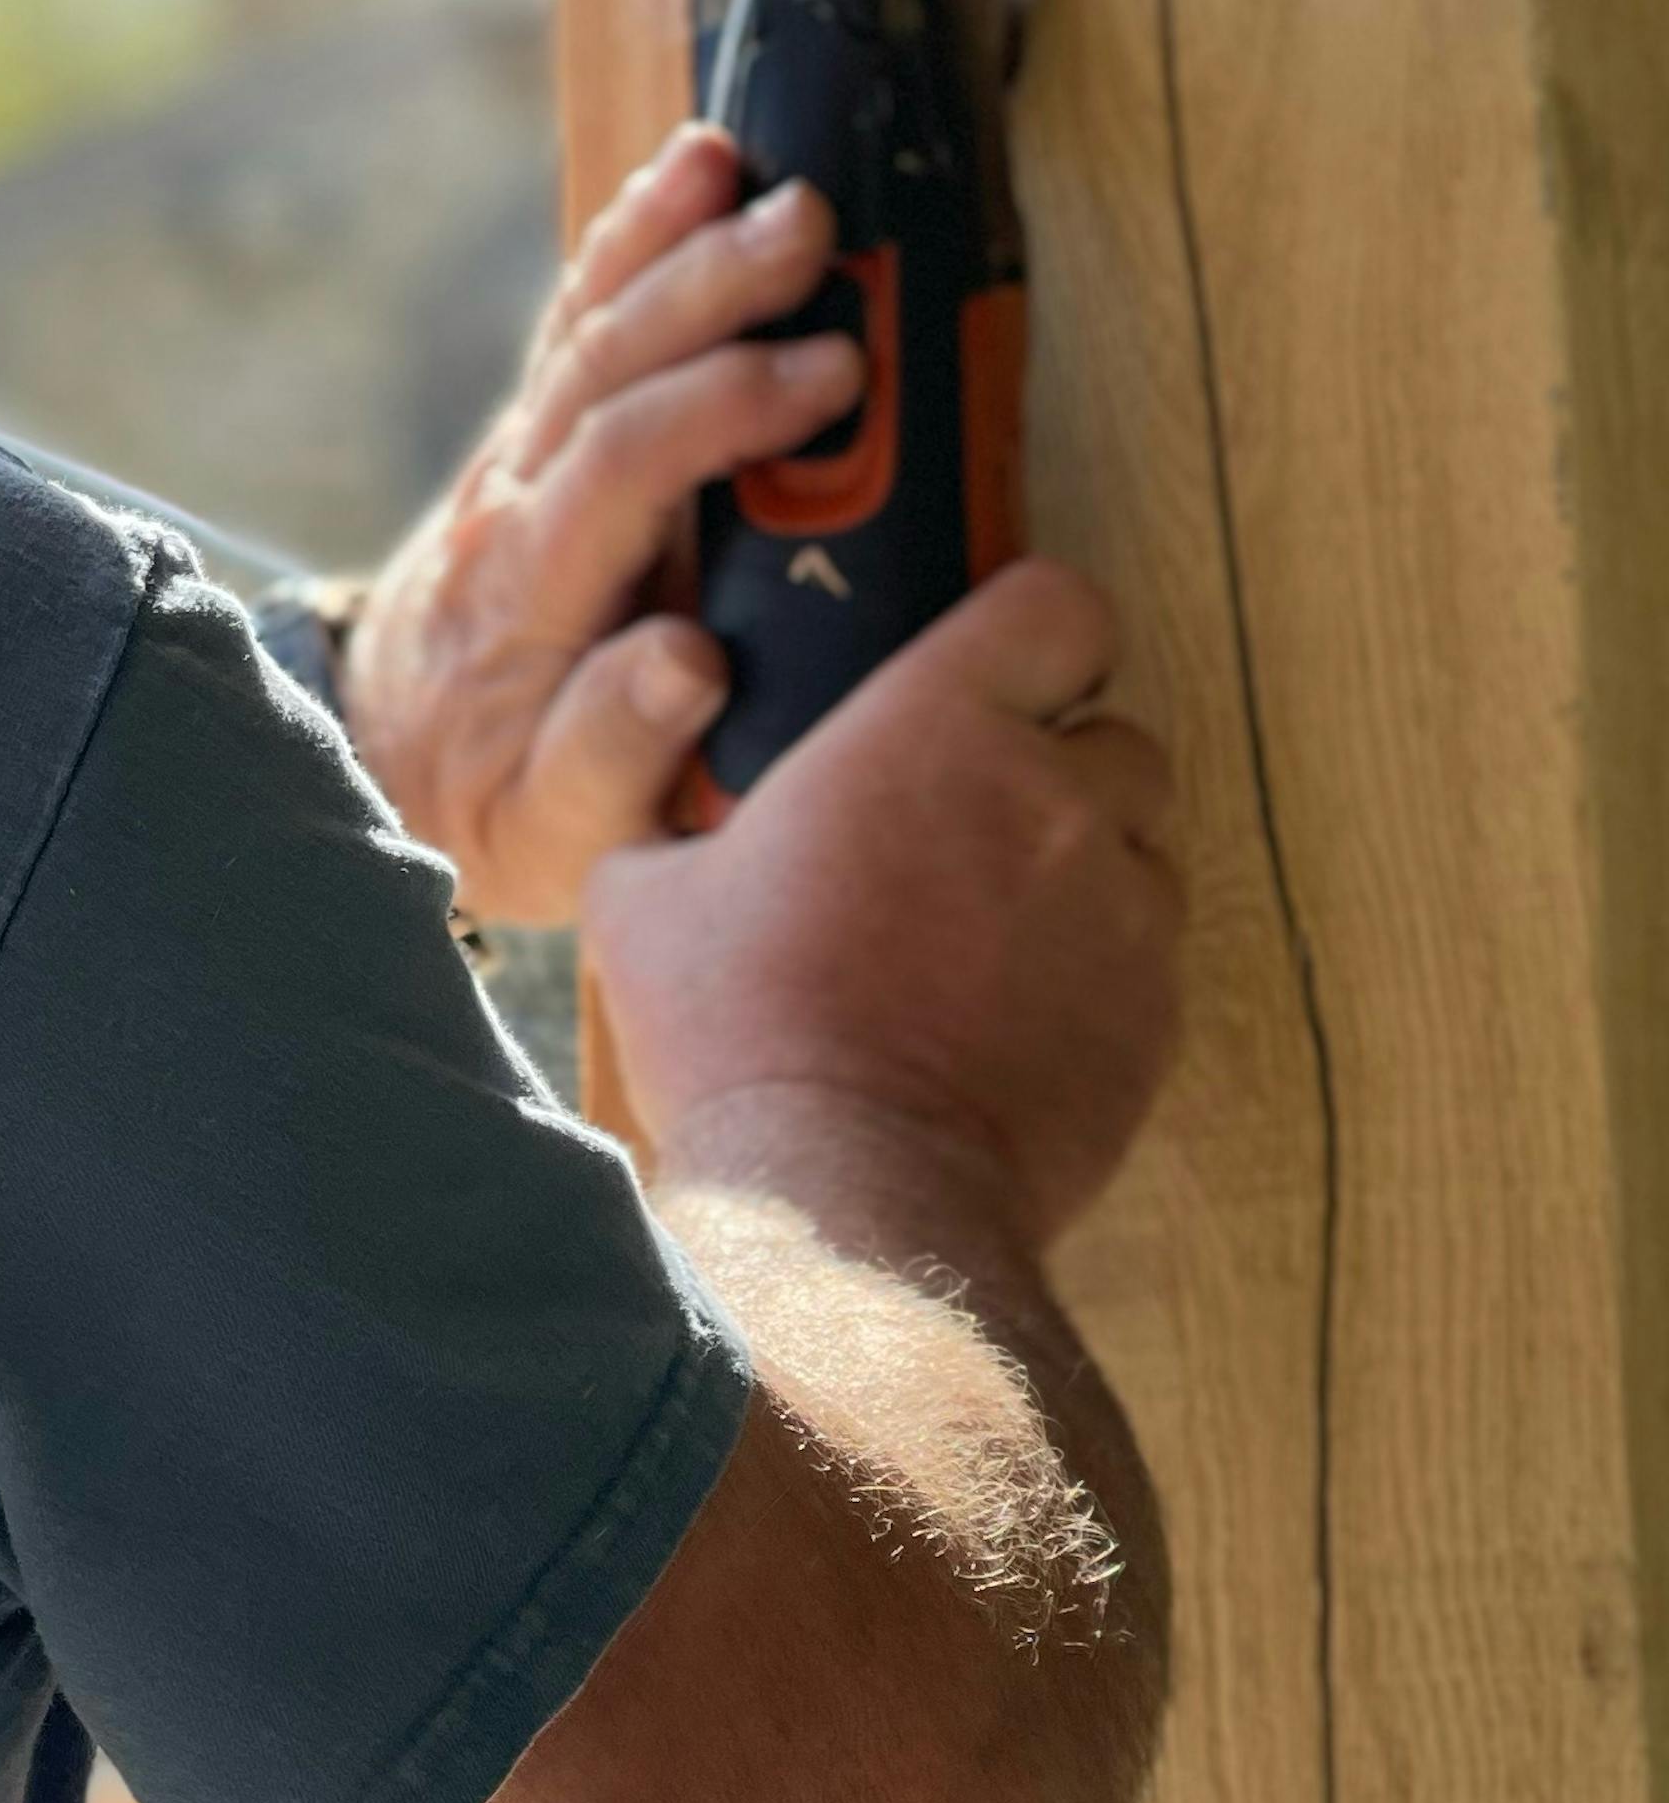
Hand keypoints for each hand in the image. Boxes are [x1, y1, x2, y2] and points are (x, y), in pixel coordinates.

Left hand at [337, 126, 864, 920]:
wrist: (377, 761)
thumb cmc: (488, 802)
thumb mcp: (548, 831)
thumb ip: (612, 756)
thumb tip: (690, 662)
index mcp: (526, 597)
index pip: (618, 474)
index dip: (719, 412)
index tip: (829, 377)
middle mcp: (512, 506)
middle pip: (600, 369)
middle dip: (702, 287)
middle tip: (808, 225)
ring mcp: (517, 458)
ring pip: (581, 326)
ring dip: (658, 237)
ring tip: (732, 160)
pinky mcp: (535, 436)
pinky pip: (576, 322)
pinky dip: (625, 242)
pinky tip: (682, 173)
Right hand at [580, 558, 1183, 1258]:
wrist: (849, 1196)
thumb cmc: (741, 1030)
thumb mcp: (646, 893)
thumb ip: (689, 816)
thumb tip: (680, 802)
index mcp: (937, 727)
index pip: (1059, 606)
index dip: (1032, 629)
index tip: (992, 667)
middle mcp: (1055, 798)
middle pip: (1114, 731)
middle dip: (1058, 763)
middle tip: (971, 819)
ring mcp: (1124, 912)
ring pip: (1142, 845)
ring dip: (1082, 866)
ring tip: (991, 928)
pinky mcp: (1156, 1016)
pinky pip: (1147, 956)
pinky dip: (1095, 970)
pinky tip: (1008, 1014)